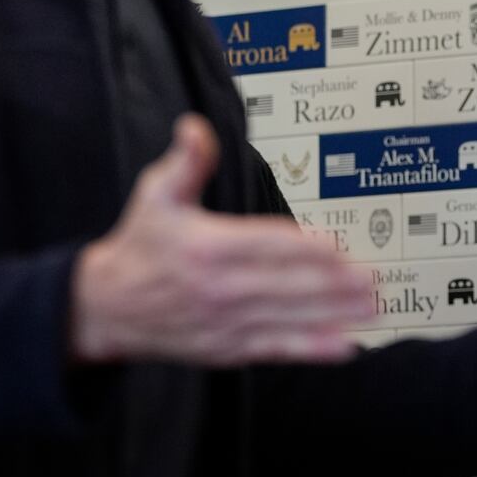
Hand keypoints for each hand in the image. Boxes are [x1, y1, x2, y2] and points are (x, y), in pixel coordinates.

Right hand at [69, 114, 374, 364]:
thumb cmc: (139, 244)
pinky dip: (311, 348)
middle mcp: (217, 289)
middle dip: (332, 284)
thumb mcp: (156, 194)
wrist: (104, 308)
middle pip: (285, 285)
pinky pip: (275, 349)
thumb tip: (194, 127)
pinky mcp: (227, 349)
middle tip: (372, 280)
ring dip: (334, 315)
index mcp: (205, 247)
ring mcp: (224, 323)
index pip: (264, 246)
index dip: (303, 248)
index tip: (337, 248)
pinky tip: (345, 345)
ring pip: (287, 319)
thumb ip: (186, 162)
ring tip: (373, 307)